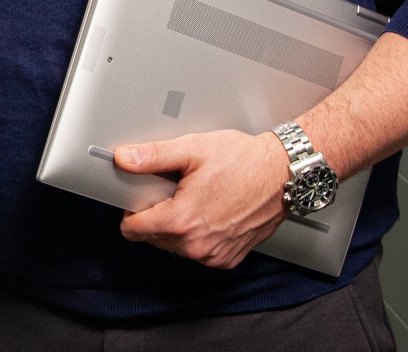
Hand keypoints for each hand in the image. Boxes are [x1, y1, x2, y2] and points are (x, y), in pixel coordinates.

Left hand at [114, 129, 288, 268]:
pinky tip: (212, 213)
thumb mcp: (192, 149)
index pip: (133, 231)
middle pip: (153, 238)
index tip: (139, 200)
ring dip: (178, 227)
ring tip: (196, 200)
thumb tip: (124, 158)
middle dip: (157, 216)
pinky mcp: (229, 258)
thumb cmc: (244, 161)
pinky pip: (200, 252)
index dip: (131, 212)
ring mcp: (214, 255)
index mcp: (182, 221)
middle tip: (176, 191)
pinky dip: (200, 236)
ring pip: (176, 246)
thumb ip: (152, 156)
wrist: (283, 174)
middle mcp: (197, 245)